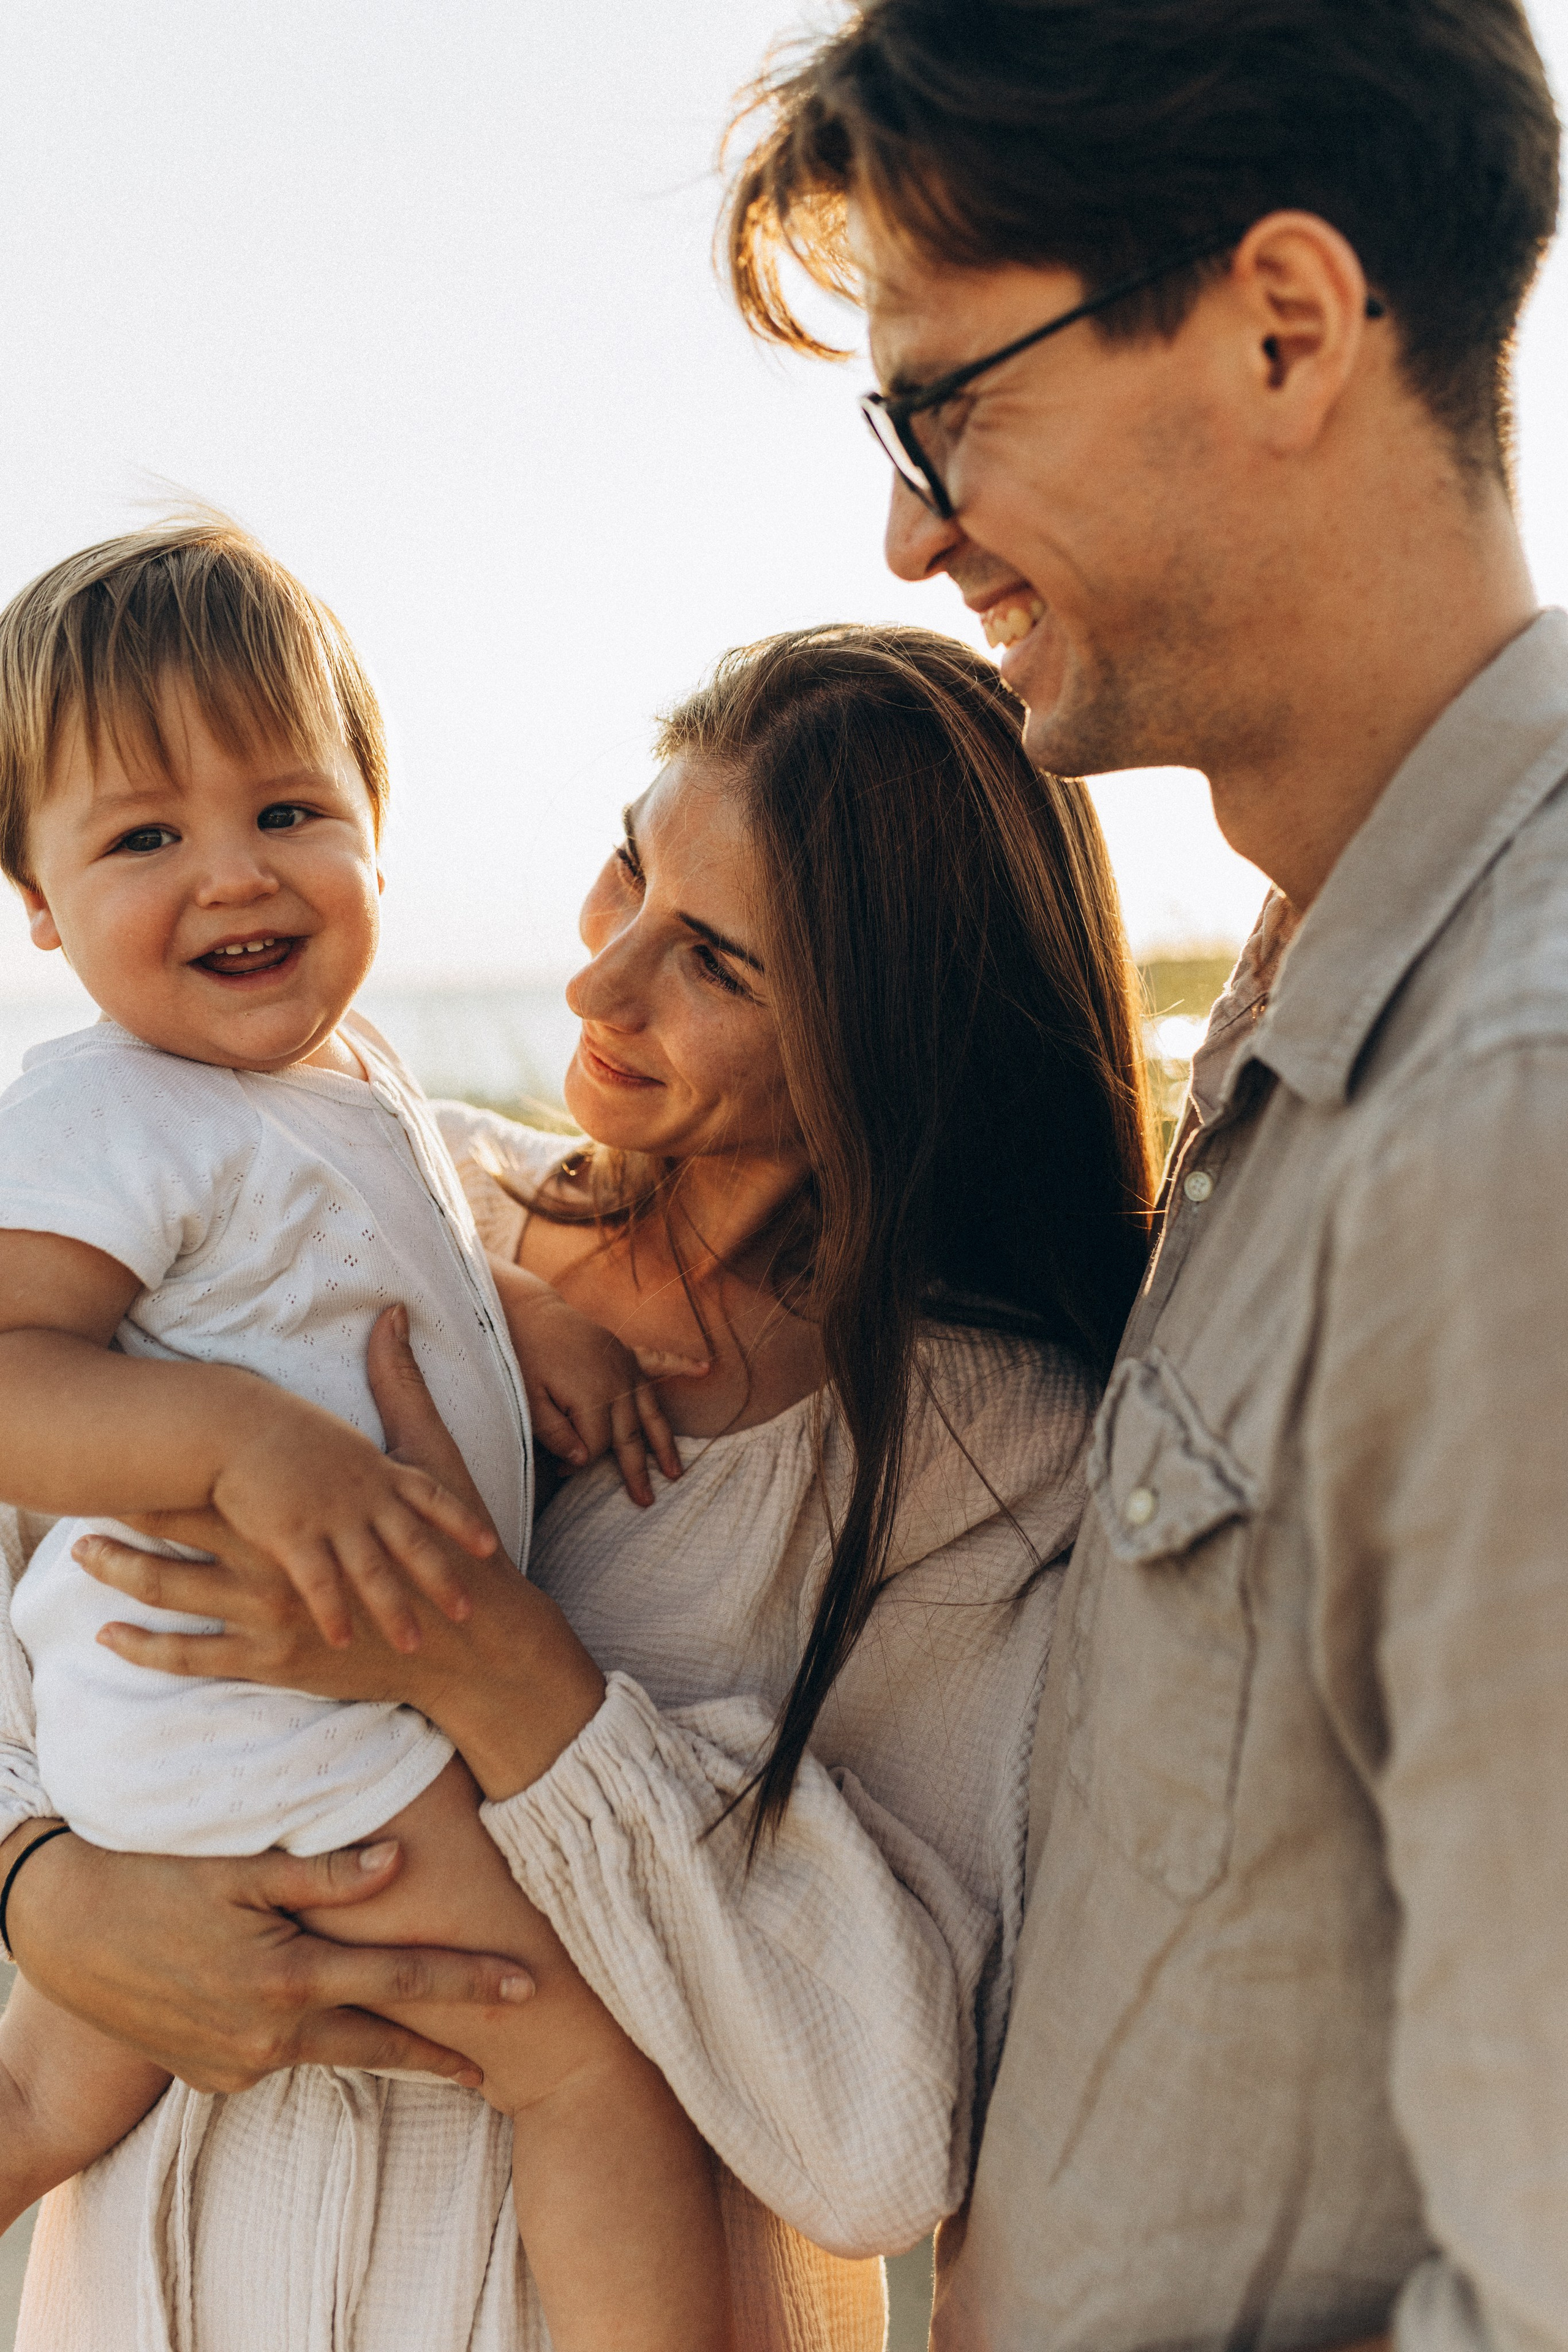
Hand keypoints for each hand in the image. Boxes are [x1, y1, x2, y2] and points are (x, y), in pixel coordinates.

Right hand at [0, 1821, 532, 2091]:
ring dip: (387, 2047)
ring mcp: (239, 2064)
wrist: (64, 1929)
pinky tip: (333, 2021)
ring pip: (335, 2052)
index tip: (527, 1988)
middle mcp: (270, 2036)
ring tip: (446, 2050)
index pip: (402, 1983)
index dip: (470, 1984)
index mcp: (287, 1979)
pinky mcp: (214, 2075)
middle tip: (507, 2054)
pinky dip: (316, 2039)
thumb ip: (323, 1873)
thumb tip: (399, 1860)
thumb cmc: (155, 1879)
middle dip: (448, 2050)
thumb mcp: (239, 1868)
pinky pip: (284, 2057)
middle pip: (383, 2043)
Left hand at [84, 1306, 607, 1800]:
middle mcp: (282, 1561)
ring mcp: (275, 1615)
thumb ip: (402, 1388)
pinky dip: (151, 1651)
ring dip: (125, 1577)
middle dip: (131, 1513)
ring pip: (182, 1595)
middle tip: (77, 1496)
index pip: (225, 1478)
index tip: (127, 1439)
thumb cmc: (452, 1547)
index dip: (172, 1459)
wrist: (471, 1640)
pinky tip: (110, 1639)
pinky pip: (197, 1659)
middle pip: (187, 1533)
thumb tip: (394, 1316)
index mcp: (309, 1511)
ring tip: (78, 1557)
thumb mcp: (430, 1461)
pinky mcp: (276, 1661)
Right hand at [210, 1363, 497, 1653]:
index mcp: (377, 1469)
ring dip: (394, 1609)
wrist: (232, 1423)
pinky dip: (334, 1611)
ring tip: (413, 1644)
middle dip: (442, 1579)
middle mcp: (364, 1495)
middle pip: (413, 1542)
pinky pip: (320, 1582)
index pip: (432, 1496)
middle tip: (467, 1612)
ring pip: (373, 1570)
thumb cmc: (281, 1431)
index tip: (489, 1545)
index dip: (461, 1521)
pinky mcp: (293, 1534)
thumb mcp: (337, 1436)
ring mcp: (331, 1516)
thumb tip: (376, 1467)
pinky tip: (342, 1640)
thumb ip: (363, 1460)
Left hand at [492, 1261, 706, 1507]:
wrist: (527, 1312)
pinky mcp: (625, 1352)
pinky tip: (705, 1368)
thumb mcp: (528, 1400)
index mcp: (593, 1398)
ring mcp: (625, 1366)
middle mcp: (618, 1383)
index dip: (579, 1463)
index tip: (559, 1470)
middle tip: (645, 1501)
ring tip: (675, 1471)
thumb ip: (555, 1434)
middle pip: (631, 1435)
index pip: (598, 1445)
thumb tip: (582, 1461)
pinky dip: (683, 1365)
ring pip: (651, 1411)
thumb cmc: (523, 1358)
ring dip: (664, 1442)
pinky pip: (659, 1361)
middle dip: (637, 1470)